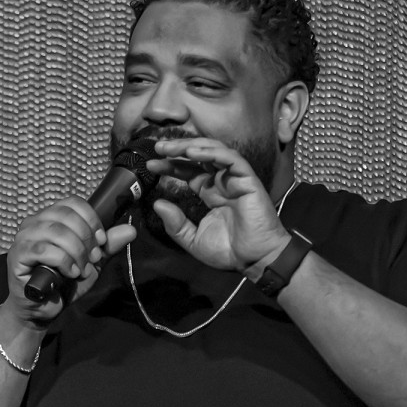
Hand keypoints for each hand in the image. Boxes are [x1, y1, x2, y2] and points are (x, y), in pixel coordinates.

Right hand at [4, 198, 137, 326]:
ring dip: (77, 252)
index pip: (73, 203)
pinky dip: (63, 262)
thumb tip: (130, 230)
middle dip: (87, 239)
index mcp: (50, 218)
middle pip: (66, 216)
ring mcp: (23, 238)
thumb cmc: (62, 284)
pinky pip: (44, 250)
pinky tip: (70, 273)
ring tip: (81, 269)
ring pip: (57, 232)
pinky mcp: (17, 256)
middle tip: (93, 259)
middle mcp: (34, 223)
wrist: (42, 310)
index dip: (91, 219)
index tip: (101, 241)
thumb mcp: (91, 263)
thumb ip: (107, 246)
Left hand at [147, 138, 287, 270]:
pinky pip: (230, 159)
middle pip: (199, 156)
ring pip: (213, 151)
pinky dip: (211, 152)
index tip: (152, 165)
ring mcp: (235, 179)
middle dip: (178, 149)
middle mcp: (222, 182)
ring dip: (191, 146)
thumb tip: (157, 204)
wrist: (254, 260)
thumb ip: (175, 224)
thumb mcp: (193, 239)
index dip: (171, 165)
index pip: (189, 171)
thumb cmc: (228, 251)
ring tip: (170, 148)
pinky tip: (192, 152)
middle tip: (158, 148)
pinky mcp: (247, 179)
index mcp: (210, 192)